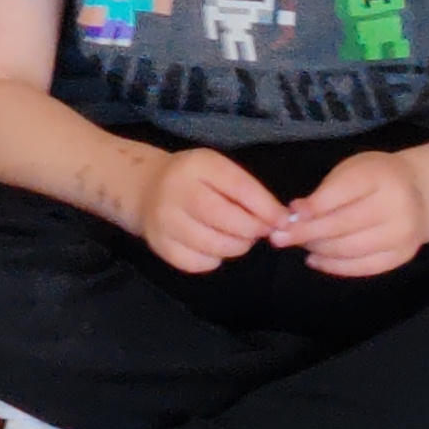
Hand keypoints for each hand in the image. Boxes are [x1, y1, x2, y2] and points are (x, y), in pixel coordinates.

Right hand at [129, 145, 283, 273]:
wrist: (145, 188)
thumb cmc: (193, 180)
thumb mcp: (218, 171)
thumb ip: (248, 192)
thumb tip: (281, 221)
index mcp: (197, 166)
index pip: (238, 187)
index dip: (266, 207)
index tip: (283, 220)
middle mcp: (176, 191)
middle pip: (225, 219)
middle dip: (252, 229)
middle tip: (258, 230)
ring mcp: (165, 221)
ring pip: (215, 245)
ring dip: (237, 246)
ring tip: (237, 237)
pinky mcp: (161, 246)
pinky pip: (200, 263)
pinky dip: (214, 259)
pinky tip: (212, 245)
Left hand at [272, 151, 428, 279]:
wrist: (421, 192)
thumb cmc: (376, 177)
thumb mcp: (352, 170)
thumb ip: (326, 191)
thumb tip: (295, 214)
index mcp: (381, 177)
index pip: (342, 193)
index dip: (313, 207)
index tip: (288, 215)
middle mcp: (397, 207)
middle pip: (343, 225)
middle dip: (306, 233)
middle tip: (279, 238)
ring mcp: (403, 235)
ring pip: (350, 249)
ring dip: (318, 249)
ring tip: (299, 243)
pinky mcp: (402, 256)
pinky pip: (363, 267)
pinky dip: (335, 266)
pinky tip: (315, 259)